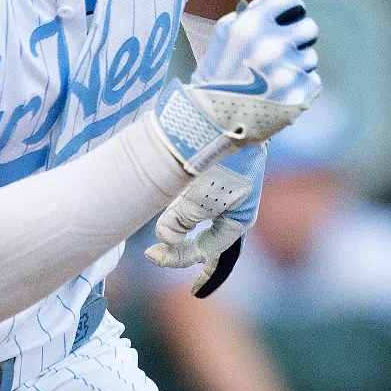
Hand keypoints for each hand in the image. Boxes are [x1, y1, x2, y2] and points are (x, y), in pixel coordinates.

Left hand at [144, 142, 264, 295]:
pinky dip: (185, 204)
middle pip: (214, 242)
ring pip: (204, 218)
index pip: (206, 252)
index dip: (177, 258)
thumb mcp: (196, 200)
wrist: (227, 116)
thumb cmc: (216, 161)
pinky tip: (172, 201)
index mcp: (239, 220)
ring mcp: (228, 187)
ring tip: (167, 234)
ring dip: (185, 228)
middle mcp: (236, 207)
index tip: (151, 256)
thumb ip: (179, 224)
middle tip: (179, 274)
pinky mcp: (216, 168)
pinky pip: (199, 196)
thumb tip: (165, 237)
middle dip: (194, 257)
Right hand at [151, 0, 319, 174]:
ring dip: (296, 64)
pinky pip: (312, 80)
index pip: (292, 1)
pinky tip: (278, 93)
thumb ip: (260, 5)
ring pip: (311, 56)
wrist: (210, 119)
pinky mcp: (298, 96)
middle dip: (298, 38)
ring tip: (272, 77)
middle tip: (279, 53)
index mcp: (252, 25)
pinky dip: (299, 87)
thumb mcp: (228, 32)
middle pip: (309, 27)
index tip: (282, 22)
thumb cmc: (218, 70)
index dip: (290, 10)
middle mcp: (271, 46)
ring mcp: (286, 73)